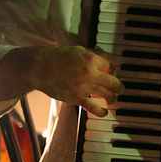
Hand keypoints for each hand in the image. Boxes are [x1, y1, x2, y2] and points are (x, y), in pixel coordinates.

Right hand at [0, 45, 123, 117]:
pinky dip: (102, 111)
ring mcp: (84, 86)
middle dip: (119, 86)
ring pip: (107, 94)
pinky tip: (104, 112)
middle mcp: (90, 72)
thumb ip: (95, 54)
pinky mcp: (76, 98)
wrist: (40, 68)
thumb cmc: (59, 57)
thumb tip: (110, 59)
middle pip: (114, 82)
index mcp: (91, 59)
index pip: (111, 67)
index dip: (113, 72)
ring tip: (112, 99)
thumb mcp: (79, 50)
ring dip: (113, 98)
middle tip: (120, 89)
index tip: (112, 76)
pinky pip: (94, 107)